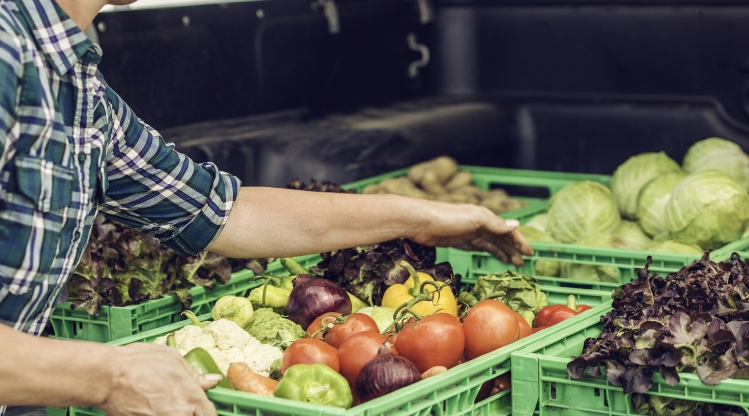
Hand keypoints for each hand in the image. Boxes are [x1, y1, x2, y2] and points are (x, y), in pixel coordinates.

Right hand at [100, 343, 220, 415]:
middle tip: (180, 404)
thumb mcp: (172, 359)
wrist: (108, 377)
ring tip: (162, 403)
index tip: (203, 409)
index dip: (207, 412)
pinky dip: (158, 414)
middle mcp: (180, 413)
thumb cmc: (138, 363)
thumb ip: (194, 375)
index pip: (210, 413)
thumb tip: (212, 381)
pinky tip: (151, 407)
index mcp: (191, 396)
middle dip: (191, 413)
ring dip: (174, 412)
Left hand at [411, 202, 532, 265]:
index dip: (519, 241)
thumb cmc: (448, 217)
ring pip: (491, 244)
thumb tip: (516, 226)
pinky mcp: (459, 241)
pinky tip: (495, 257)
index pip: (507, 230)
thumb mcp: (475, 219)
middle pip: (500, 238)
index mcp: (485, 216)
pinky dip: (489, 252)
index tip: (530, 253)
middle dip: (513, 249)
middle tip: (523, 262)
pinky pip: (479, 247)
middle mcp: (479, 223)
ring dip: (503, 252)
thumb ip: (495, 224)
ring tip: (513, 263)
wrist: (422, 222)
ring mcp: (469, 232)